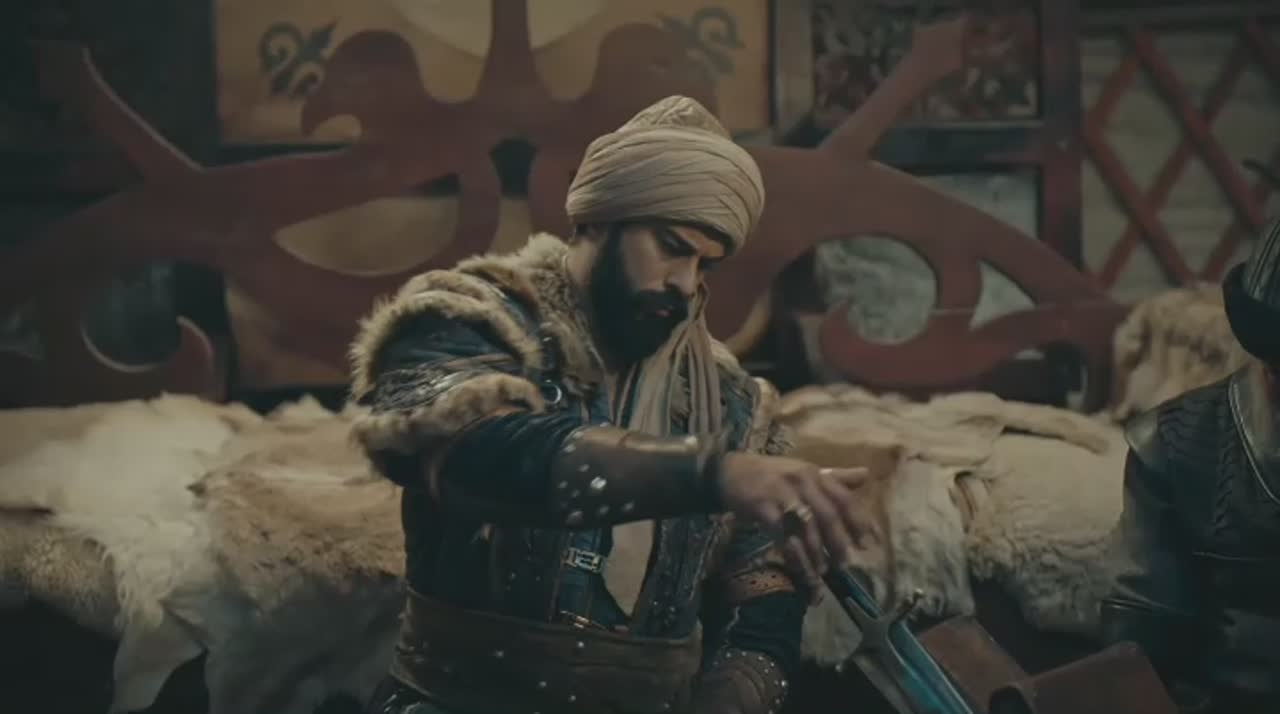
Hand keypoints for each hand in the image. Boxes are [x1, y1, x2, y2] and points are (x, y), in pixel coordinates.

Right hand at [714, 452, 883, 594]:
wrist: (730, 472)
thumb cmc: (771, 473)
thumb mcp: (803, 470)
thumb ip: (834, 477)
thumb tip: (865, 475)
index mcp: (815, 473)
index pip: (843, 498)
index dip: (858, 521)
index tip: (868, 543)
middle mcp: (802, 481)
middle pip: (828, 515)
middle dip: (839, 542)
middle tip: (845, 564)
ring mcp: (782, 494)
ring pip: (806, 528)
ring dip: (816, 552)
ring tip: (822, 570)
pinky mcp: (763, 507)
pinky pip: (783, 535)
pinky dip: (794, 554)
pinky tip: (799, 567)